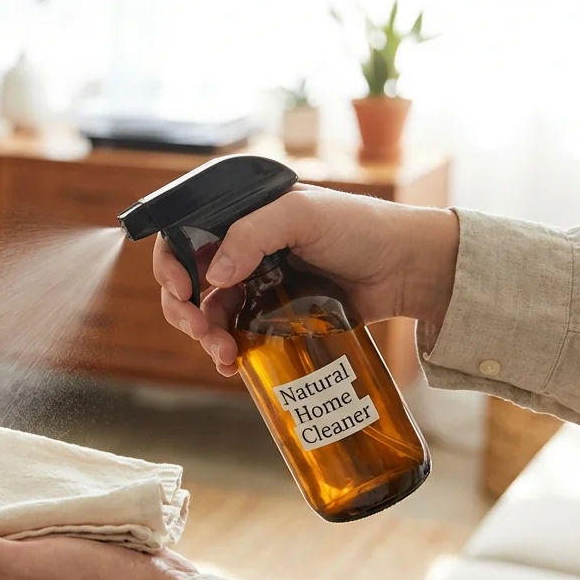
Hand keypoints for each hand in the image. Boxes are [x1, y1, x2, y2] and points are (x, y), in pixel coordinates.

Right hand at [154, 185, 460, 375]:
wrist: (408, 269)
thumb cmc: (360, 228)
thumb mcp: (302, 214)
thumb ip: (252, 234)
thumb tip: (213, 276)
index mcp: (242, 218)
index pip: (185, 236)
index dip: (171, 264)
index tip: (180, 289)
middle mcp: (243, 251)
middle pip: (189, 282)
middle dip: (184, 310)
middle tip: (198, 329)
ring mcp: (258, 286)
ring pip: (210, 315)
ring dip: (206, 336)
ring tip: (224, 354)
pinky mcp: (276, 318)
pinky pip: (238, 337)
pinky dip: (228, 352)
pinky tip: (233, 365)